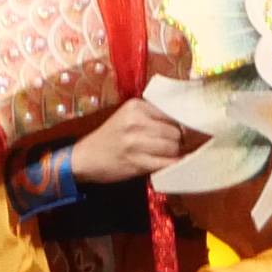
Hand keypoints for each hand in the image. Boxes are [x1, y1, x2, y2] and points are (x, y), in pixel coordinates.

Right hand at [62, 101, 204, 188]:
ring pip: (173, 147)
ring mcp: (135, 142)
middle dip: (179, 140)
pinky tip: (175, 165)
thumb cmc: (110, 137)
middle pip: (175, 131)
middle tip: (174, 146)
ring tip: (168, 155)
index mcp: (136, 106)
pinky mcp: (136, 162)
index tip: (186, 130)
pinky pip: (165, 163)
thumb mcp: (127, 117)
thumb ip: (152, 117)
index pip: (171, 112)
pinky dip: (174, 165)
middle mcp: (136, 121)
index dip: (182, 123)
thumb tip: (185, 124)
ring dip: (175, 153)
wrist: (85, 158)